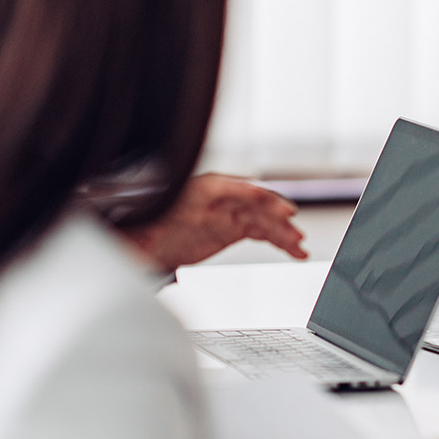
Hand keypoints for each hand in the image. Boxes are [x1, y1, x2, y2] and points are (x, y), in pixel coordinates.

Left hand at [124, 173, 306, 271]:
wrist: (139, 239)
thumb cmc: (141, 228)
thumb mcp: (139, 232)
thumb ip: (145, 236)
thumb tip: (140, 242)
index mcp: (196, 192)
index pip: (229, 188)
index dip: (253, 195)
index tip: (272, 205)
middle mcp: (217, 200)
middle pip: (251, 203)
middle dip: (274, 213)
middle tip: (292, 225)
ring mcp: (227, 214)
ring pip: (261, 219)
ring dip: (282, 231)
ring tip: (299, 247)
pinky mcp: (232, 228)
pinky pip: (261, 231)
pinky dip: (278, 240)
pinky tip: (293, 250)